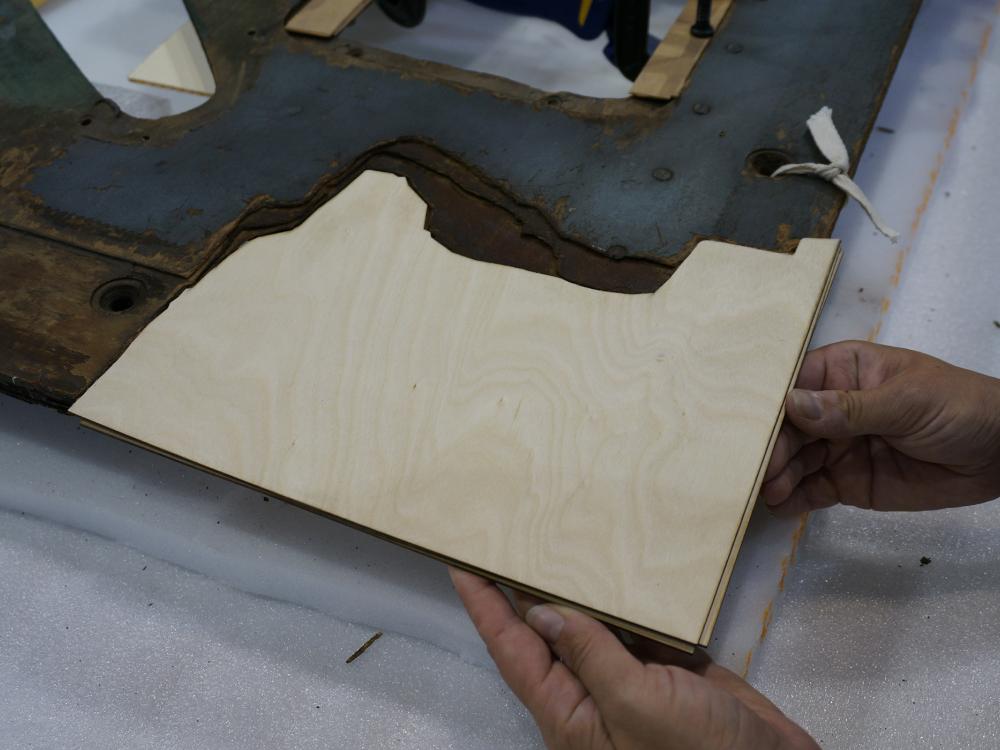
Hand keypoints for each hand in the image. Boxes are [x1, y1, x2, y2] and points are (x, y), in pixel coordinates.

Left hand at [450, 568, 817, 749]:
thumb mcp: (636, 705)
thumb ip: (589, 655)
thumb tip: (542, 611)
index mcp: (571, 714)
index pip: (513, 651)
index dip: (485, 607)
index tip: (461, 565)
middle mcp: (592, 695)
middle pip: (546, 633)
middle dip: (523, 588)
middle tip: (506, 537)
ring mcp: (631, 682)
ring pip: (592, 624)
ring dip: (575, 585)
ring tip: (552, 538)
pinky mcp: (669, 671)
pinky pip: (636, 626)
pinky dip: (625, 596)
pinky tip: (616, 564)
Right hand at [762, 340, 999, 514]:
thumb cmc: (960, 407)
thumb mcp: (906, 401)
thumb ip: (850, 408)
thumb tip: (793, 405)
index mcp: (843, 371)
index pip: (794, 383)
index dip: (770, 403)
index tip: (747, 424)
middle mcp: (832, 408)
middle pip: (787, 426)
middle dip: (769, 446)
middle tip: (754, 467)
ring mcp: (837, 447)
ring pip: (793, 460)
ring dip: (776, 475)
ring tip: (765, 490)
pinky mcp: (847, 482)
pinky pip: (811, 490)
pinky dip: (792, 499)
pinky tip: (777, 505)